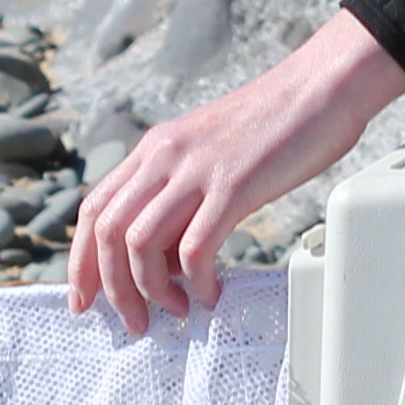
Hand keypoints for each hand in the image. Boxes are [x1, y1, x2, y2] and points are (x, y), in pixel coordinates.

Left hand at [67, 11, 404, 334]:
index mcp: (152, 149)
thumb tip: (163, 260)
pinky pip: (196, 247)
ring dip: (152, 291)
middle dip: (112, 289)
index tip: (84, 299)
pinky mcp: (234, 183)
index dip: (80, 261)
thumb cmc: (274, 126)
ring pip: (140, 245)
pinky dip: (198, 280)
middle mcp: (163, 156)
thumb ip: (176, 199)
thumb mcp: (204, 157)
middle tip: (133, 322)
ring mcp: (196, 169)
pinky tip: (210, 291)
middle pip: (107, 234)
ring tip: (176, 309)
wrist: (324, 83)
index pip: (94, 211)